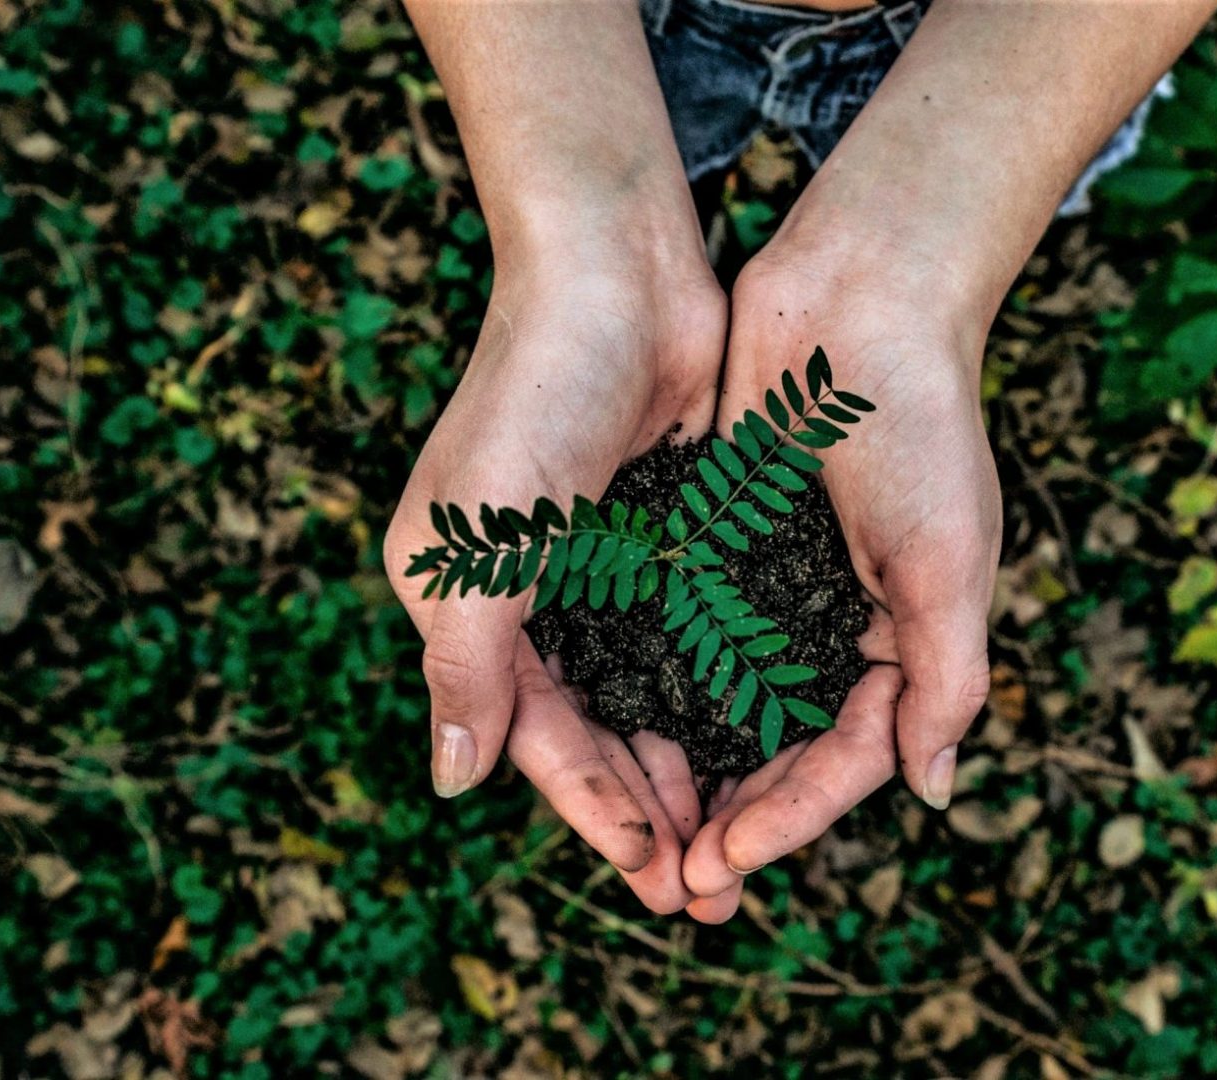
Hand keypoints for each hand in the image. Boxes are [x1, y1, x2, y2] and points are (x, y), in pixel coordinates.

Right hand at [384, 245, 724, 913]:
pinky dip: (722, 694)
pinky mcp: (668, 537)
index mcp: (469, 604)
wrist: (617, 271)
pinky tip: (764, 744)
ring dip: (690, 768)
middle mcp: (534, 596)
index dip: (593, 810)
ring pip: (651, 697)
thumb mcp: (480, 544)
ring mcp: (604, 568)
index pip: (536, 736)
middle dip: (649, 811)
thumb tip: (453, 784)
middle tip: (709, 891)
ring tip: (739, 841)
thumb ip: (467, 667)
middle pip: (596, 732)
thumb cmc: (533, 398)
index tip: (654, 875)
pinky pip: (695, 638)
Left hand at [681, 248, 998, 921]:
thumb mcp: (948, 558)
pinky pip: (684, 632)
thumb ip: (946, 677)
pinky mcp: (718, 542)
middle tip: (675, 884)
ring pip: (723, 704)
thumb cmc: (919, 423)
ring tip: (638, 834)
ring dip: (687, 770)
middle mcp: (834, 624)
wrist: (860, 295)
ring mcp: (773, 586)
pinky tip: (610, 728)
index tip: (725, 862)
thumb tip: (931, 792)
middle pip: (779, 749)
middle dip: (732, 818)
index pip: (845, 758)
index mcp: (901, 640)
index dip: (789, 818)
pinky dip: (655, 683)